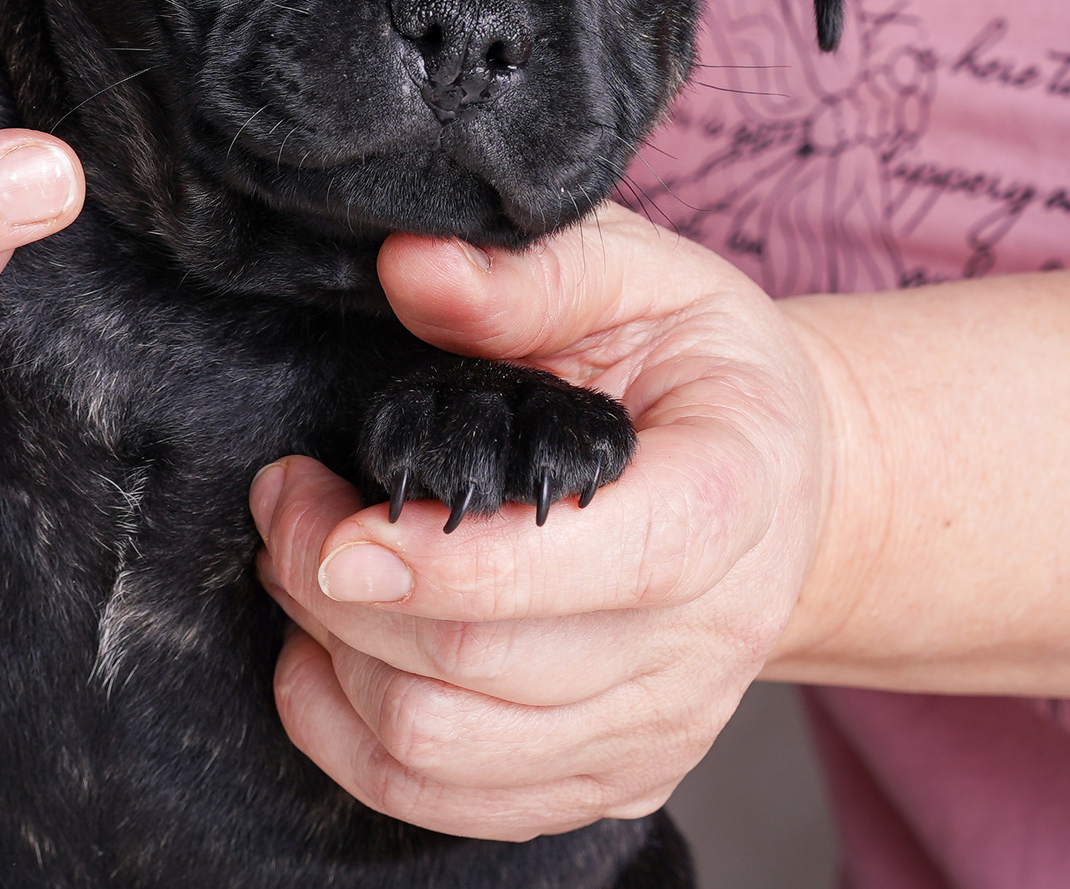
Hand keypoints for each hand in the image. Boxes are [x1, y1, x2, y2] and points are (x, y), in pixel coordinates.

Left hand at [249, 204, 831, 839]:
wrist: (781, 483)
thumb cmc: (704, 371)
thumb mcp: (647, 278)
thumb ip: (535, 273)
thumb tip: (413, 266)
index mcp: (729, 499)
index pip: (594, 565)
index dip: (446, 561)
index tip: (337, 522)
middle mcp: (707, 638)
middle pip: (480, 663)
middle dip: (338, 586)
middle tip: (288, 500)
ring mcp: (660, 728)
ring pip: (443, 749)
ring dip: (331, 659)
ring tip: (303, 563)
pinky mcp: (611, 780)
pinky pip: (446, 804)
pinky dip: (349, 736)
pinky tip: (330, 651)